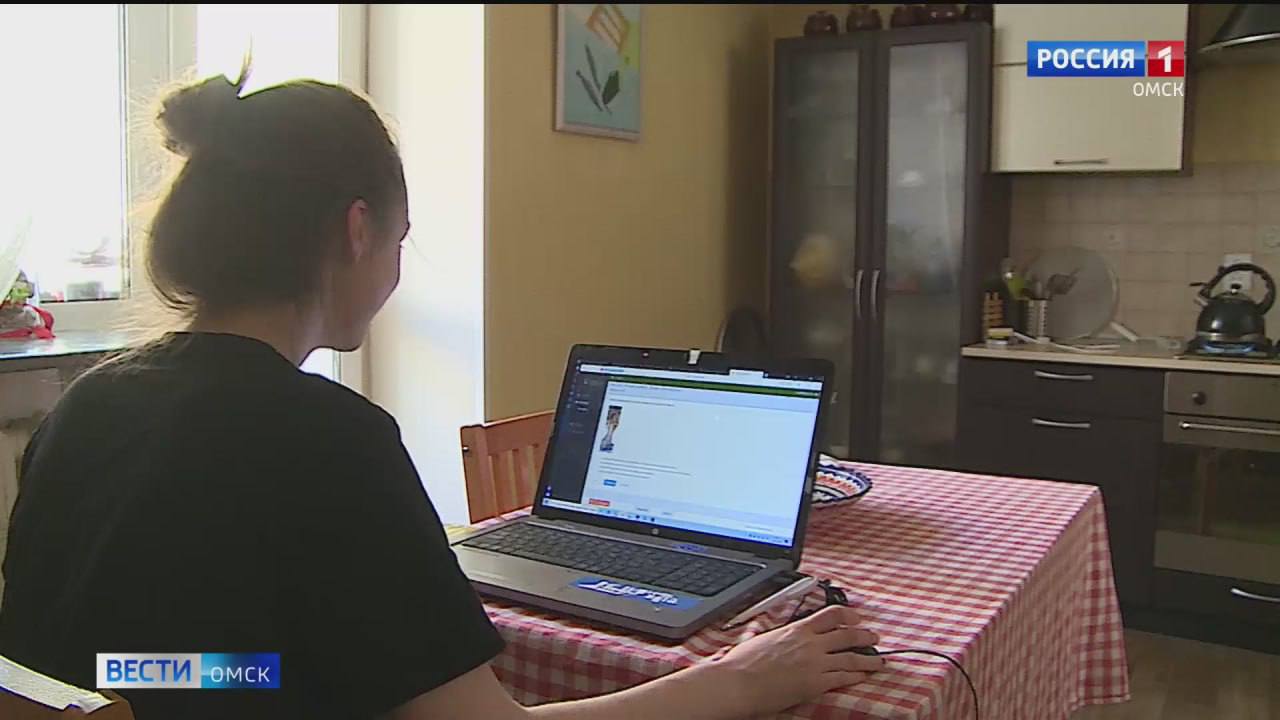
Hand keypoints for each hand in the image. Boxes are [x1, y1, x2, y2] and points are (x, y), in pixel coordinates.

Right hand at [716, 605, 882, 715]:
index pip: (830, 615)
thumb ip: (782, 636)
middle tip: (874, 637)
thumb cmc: (744, 663)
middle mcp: (810, 644)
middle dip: (864, 635)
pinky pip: (843, 678)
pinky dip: (856, 676)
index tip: (856, 617)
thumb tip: (784, 637)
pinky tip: (863, 677)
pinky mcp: (816, 683)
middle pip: (847, 635)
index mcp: (797, 629)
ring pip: (851, 657)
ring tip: (879, 660)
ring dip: (868, 658)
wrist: (739, 682)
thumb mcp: (765, 638)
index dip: (848, 615)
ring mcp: (815, 664)